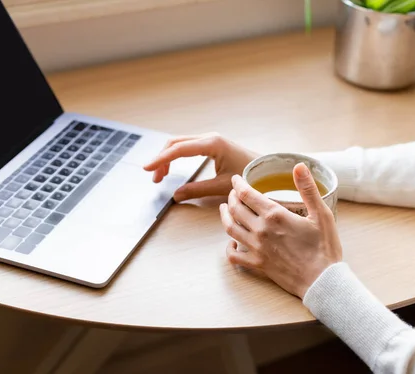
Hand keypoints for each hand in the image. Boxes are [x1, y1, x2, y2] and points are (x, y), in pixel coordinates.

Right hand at [143, 133, 258, 201]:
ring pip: (180, 144)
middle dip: (162, 159)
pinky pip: (188, 147)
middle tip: (154, 178)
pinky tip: (172, 169)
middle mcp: (210, 138)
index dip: (160, 159)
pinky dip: (176, 156)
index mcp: (212, 144)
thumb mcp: (221, 186)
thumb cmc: (249, 177)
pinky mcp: (212, 144)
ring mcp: (211, 139)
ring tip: (161, 177)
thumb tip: (176, 195)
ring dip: (167, 158)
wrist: (266, 170)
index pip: (178, 149)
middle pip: (176, 143)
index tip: (147, 169)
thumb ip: (197, 190)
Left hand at [219, 163, 341, 297]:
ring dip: (224, 216)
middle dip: (231, 197)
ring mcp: (257, 248)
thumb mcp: (321, 214)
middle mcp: (261, 230)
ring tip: (224, 209)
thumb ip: (308, 189)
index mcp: (274, 215)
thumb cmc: (324, 248)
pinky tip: (232, 241)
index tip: (237, 179)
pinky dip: (229, 247)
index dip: (238, 184)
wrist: (322, 281)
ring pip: (230, 229)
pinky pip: (234, 255)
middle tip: (233, 192)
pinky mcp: (257, 264)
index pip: (247, 194)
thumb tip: (299, 166)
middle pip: (235, 209)